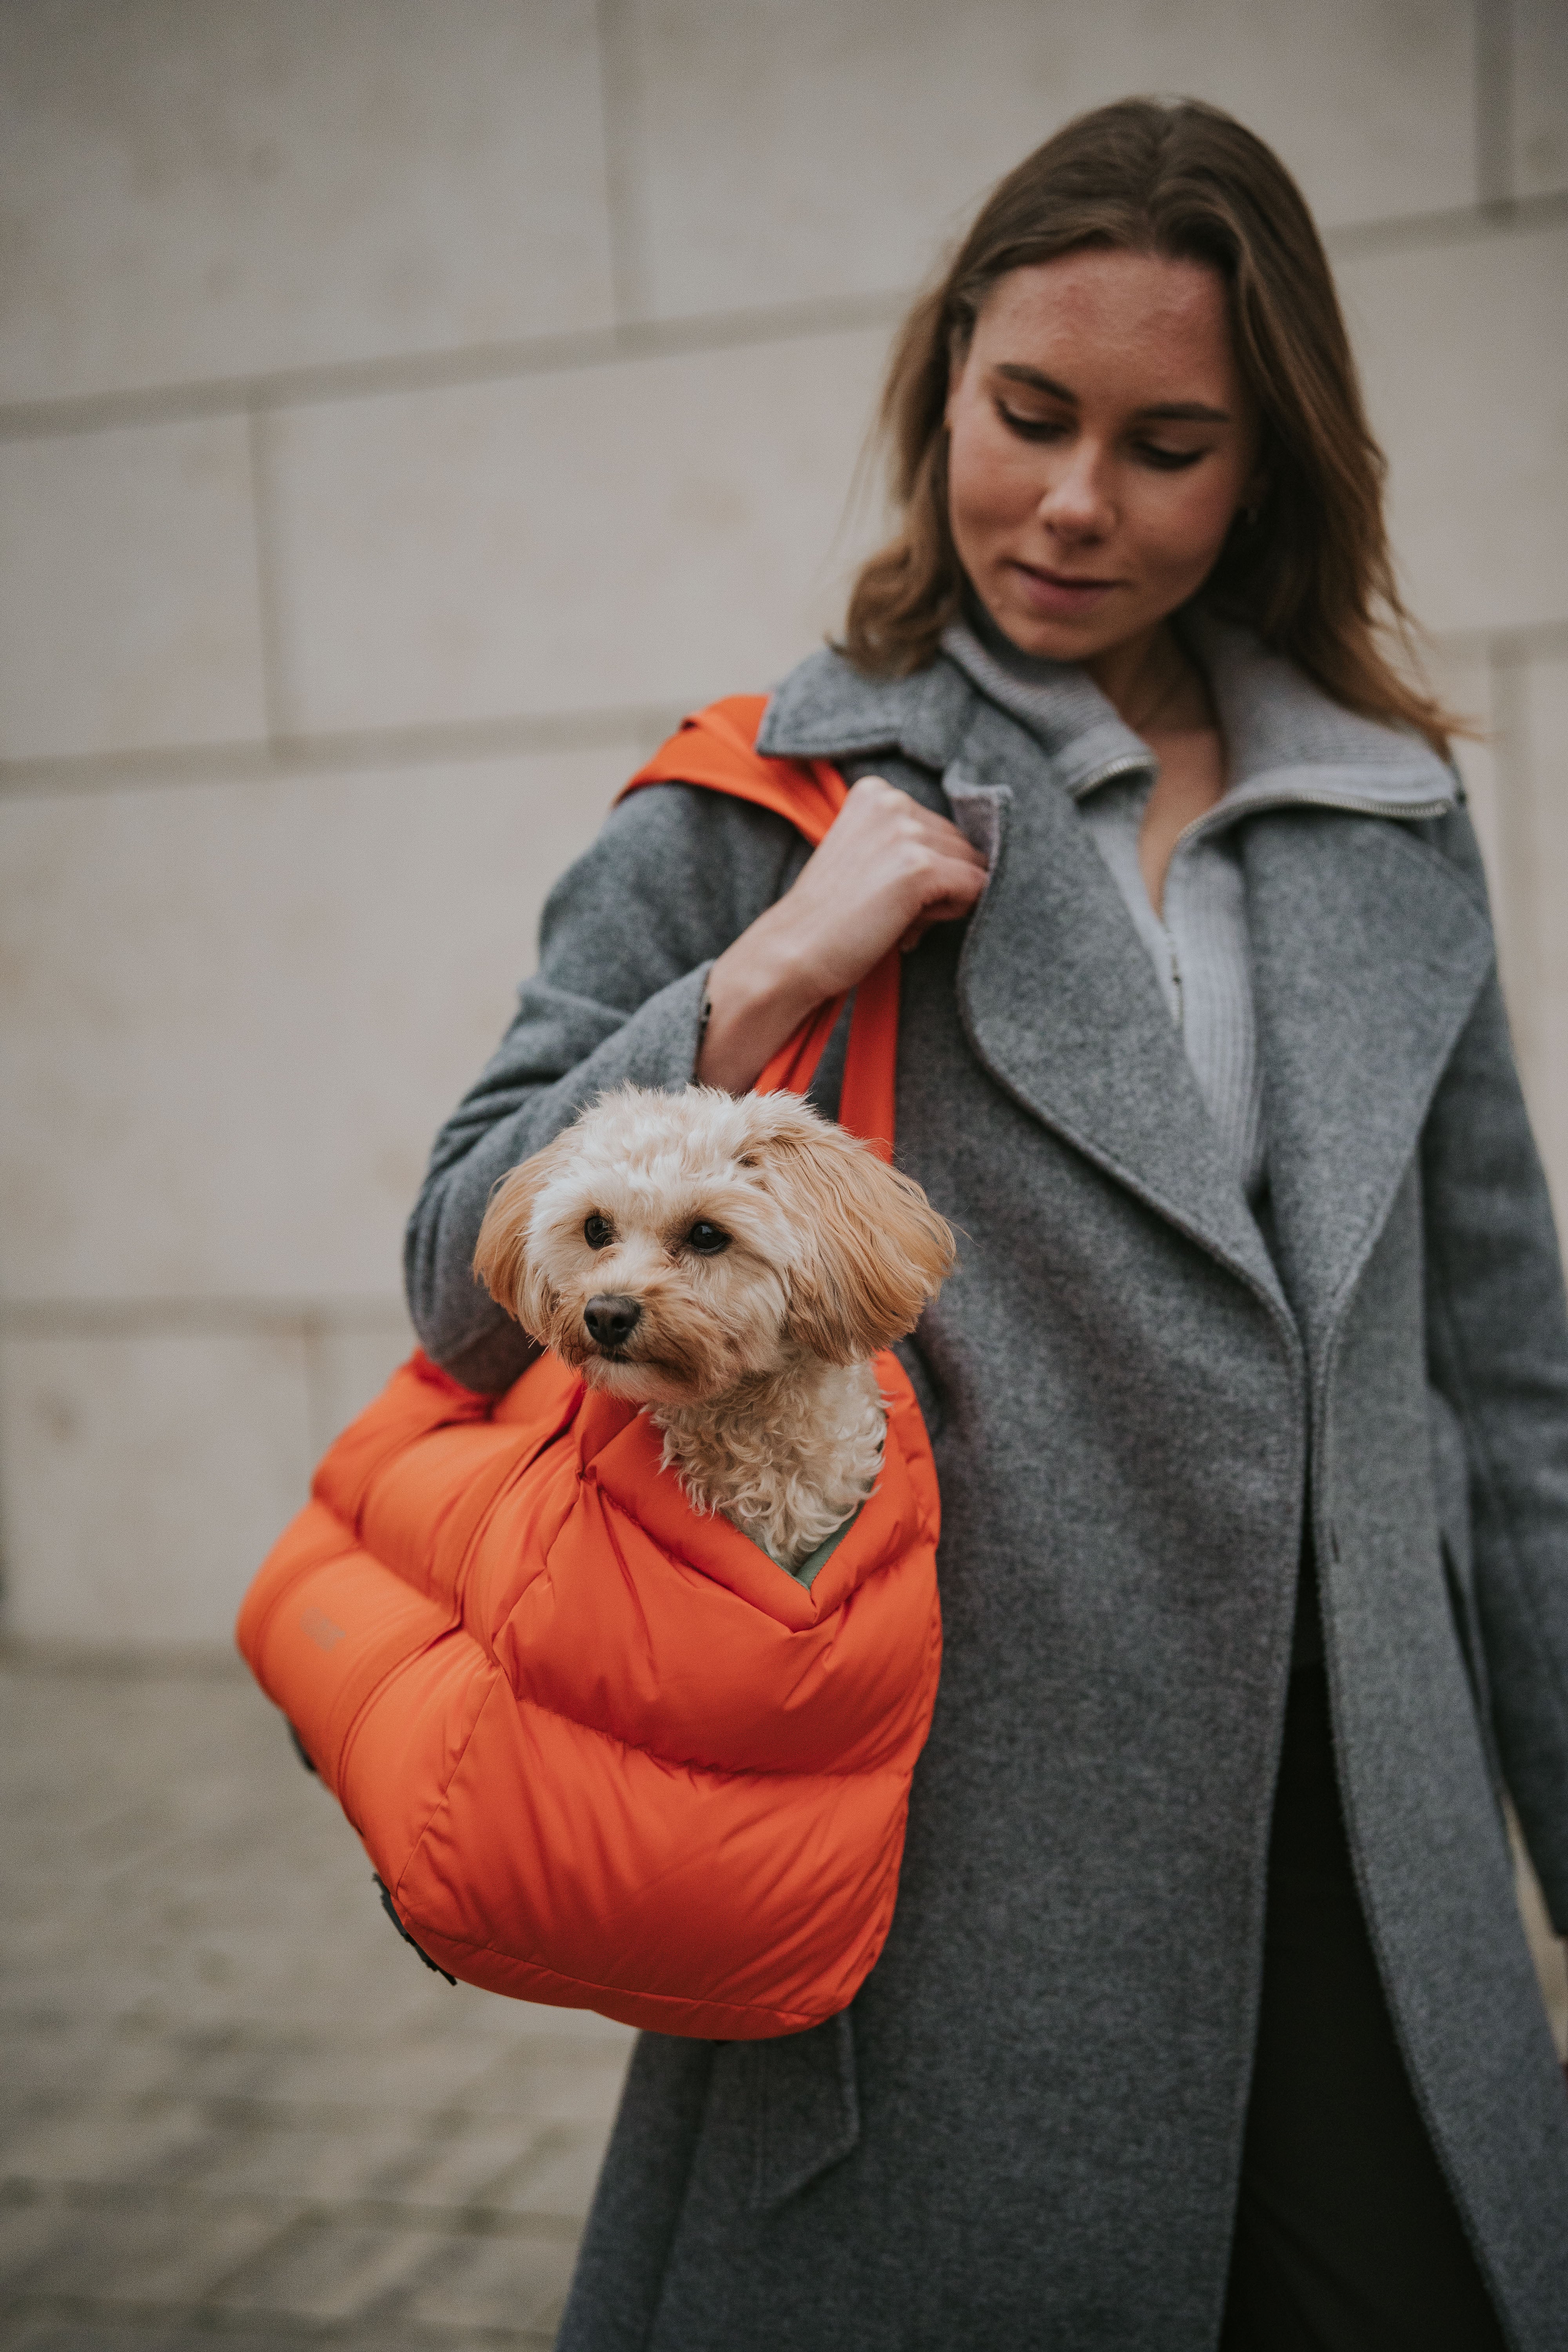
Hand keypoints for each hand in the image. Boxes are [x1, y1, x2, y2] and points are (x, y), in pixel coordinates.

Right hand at [697, 776, 987, 1093]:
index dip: (924, 868)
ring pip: (972, 868)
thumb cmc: (831, 917)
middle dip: (940, 883)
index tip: (881, 891)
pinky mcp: (920, 867)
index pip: (940, 828)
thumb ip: (911, 844)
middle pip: (962, 845)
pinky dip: (952, 914)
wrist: (792, 952)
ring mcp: (906, 832)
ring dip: (944, 902)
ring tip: (892, 918)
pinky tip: (906, 927)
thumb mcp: (867, 858)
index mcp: (876, 791)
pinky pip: (975, 889)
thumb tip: (981, 864)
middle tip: (887, 911)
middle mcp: (893, 800)